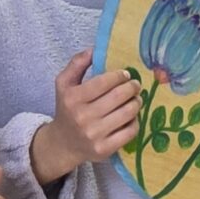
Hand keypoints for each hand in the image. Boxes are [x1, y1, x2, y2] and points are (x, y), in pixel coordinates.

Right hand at [29, 49, 142, 185]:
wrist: (63, 143)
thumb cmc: (67, 109)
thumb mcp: (64, 84)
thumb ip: (77, 64)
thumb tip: (94, 49)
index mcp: (72, 98)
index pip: (105, 82)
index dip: (120, 76)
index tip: (125, 75)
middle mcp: (82, 116)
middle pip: (120, 96)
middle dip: (132, 87)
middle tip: (135, 85)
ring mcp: (94, 134)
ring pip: (128, 112)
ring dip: (137, 102)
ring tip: (135, 99)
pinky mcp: (105, 149)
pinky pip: (131, 131)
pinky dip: (135, 121)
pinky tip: (131, 117)